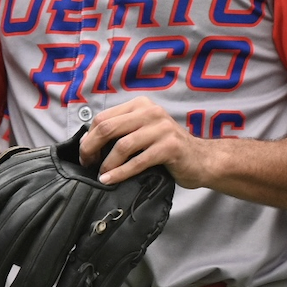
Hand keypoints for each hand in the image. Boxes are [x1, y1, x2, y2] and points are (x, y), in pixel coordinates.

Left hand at [80, 96, 209, 186]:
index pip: (103, 117)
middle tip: (87, 165)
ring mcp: (161, 128)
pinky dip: (121, 172)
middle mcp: (150, 112)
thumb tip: (87, 142)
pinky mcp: (170, 147)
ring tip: (101, 175)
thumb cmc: (166, 148)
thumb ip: (120, 131)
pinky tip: (111, 180)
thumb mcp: (142, 132)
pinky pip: (138, 161)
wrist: (202, 159)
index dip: (89, 137)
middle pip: (108, 128)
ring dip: (107, 163)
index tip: (84, 154)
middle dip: (91, 148)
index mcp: (140, 105)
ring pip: (122, 145)